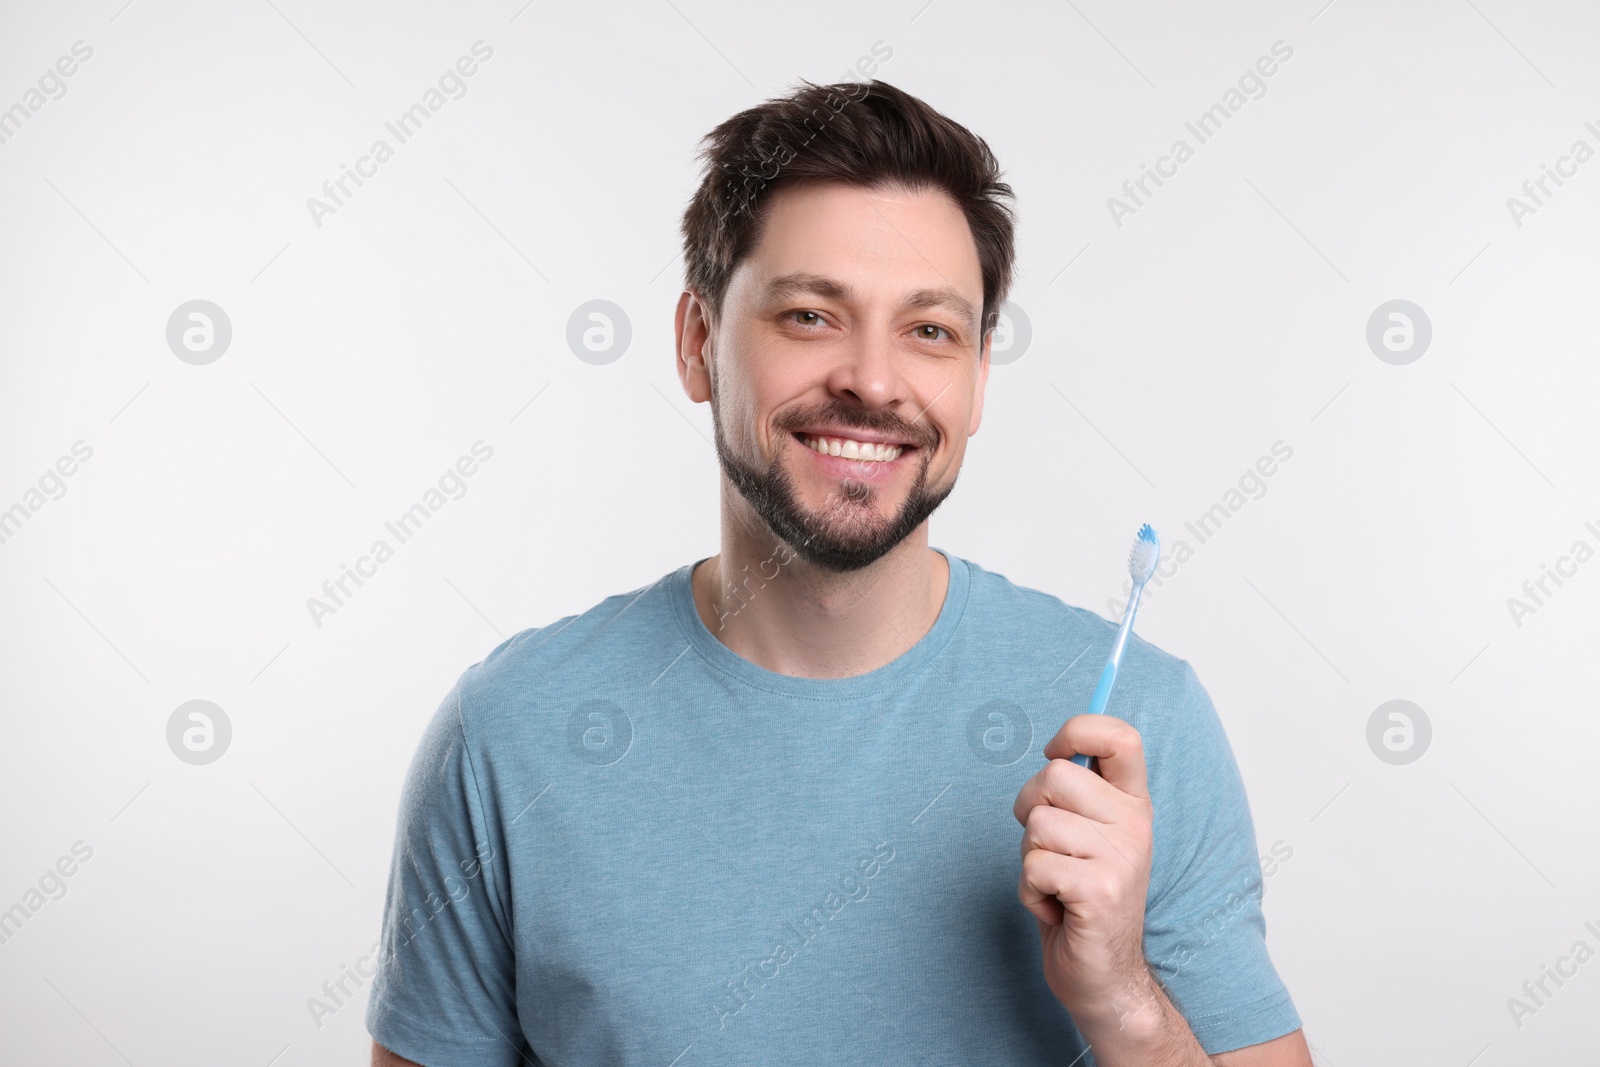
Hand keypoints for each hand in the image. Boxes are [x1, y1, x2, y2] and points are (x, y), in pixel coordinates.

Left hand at [1012, 713, 1154, 1019]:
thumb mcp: (1089, 837)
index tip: (1057, 752)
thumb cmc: (1082, 899)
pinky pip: (1033, 866)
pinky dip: (1029, 892)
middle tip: (1050, 848)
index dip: (1079, 731)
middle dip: (1030, 809)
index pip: (1121, 737)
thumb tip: (1058, 750)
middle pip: (1053, 775)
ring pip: (1036, 823)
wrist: (1104, 975)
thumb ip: (1079, 795)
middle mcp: (1135, 825)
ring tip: (1057, 884)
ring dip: (1030, 859)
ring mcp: (1121, 858)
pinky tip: (1056, 908)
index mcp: (1134, 805)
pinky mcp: (1100, 890)